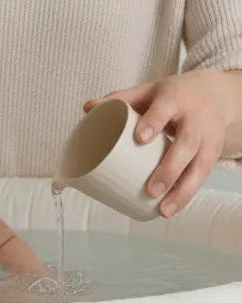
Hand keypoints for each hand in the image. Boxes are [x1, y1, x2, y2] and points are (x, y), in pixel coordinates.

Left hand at [84, 69, 233, 217]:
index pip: (165, 109)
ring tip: (163, 211)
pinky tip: (172, 209)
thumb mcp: (148, 91)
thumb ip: (119, 99)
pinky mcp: (213, 153)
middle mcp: (196, 118)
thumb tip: (87, 108)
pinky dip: (189, 194)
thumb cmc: (172, 95)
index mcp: (174, 98)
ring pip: (200, 165)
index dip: (154, 122)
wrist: (215, 93)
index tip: (141, 138)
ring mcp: (208, 137)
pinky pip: (203, 175)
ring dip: (183, 191)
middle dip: (170, 169)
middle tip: (151, 190)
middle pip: (186, 143)